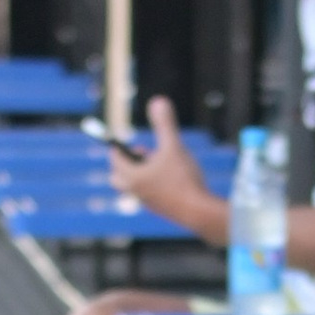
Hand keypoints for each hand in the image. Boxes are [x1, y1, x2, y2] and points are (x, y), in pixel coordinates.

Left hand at [107, 96, 221, 239]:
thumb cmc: (183, 179)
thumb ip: (164, 125)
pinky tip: (172, 180)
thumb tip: (158, 101)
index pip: (115, 159)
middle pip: (117, 177)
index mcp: (132, 176)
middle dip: (126, 163)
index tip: (123, 139)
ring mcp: (147, 203)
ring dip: (141, 173)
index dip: (118, 146)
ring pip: (134, 187)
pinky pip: (148, 195)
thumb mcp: (173, 147)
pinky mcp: (160, 210)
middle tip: (143, 153)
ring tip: (160, 164)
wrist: (199, 213)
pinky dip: (153, 185)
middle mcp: (135, 192)